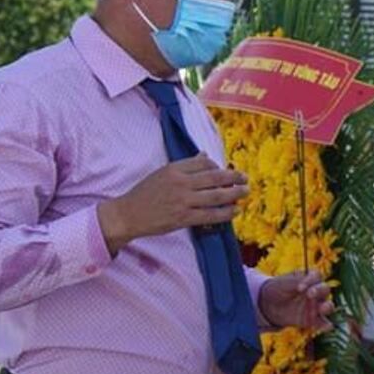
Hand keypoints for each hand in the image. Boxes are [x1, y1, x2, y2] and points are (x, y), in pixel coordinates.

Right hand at [97, 158, 248, 253]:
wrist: (128, 214)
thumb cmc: (145, 193)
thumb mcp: (162, 173)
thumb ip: (185, 165)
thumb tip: (205, 155)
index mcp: (174, 169)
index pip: (205, 163)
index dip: (219, 167)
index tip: (226, 171)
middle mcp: (180, 183)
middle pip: (215, 178)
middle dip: (234, 177)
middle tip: (246, 178)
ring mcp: (183, 201)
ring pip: (217, 196)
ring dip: (235, 194)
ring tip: (245, 192)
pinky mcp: (183, 218)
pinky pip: (210, 215)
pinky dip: (226, 212)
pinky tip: (235, 210)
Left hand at [259, 270, 332, 333]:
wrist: (269, 304)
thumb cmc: (278, 288)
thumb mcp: (283, 282)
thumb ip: (295, 282)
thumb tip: (302, 285)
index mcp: (310, 279)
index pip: (317, 277)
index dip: (311, 280)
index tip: (299, 287)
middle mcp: (316, 292)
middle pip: (325, 289)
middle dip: (319, 291)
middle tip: (310, 294)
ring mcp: (316, 306)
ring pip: (328, 306)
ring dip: (327, 307)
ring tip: (322, 309)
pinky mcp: (313, 319)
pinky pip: (322, 322)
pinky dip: (326, 325)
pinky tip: (326, 327)